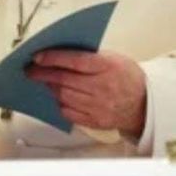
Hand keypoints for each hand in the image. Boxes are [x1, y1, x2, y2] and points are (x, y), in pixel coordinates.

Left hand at [27, 49, 146, 137]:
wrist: (145, 103)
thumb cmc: (126, 76)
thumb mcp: (113, 58)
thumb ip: (88, 56)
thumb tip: (58, 53)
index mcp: (108, 67)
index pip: (75, 62)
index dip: (54, 58)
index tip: (37, 57)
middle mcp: (103, 88)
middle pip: (65, 81)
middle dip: (43, 74)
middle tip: (31, 70)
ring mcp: (99, 107)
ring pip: (64, 96)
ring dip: (50, 88)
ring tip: (44, 81)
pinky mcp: (95, 121)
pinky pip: (69, 112)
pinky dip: (60, 103)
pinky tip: (58, 96)